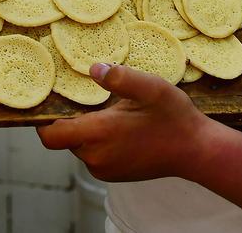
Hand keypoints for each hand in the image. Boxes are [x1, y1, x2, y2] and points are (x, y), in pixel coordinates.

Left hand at [36, 63, 214, 181]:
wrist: (196, 151)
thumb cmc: (174, 118)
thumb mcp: (151, 88)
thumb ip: (120, 78)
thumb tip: (94, 68)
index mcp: (99, 135)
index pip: (50, 135)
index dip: (44, 120)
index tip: (55, 101)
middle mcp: (96, 157)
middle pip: (65, 137)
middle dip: (74, 118)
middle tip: (96, 99)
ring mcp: (104, 169)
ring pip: (80, 145)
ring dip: (89, 129)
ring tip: (114, 112)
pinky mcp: (113, 174)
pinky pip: (94, 154)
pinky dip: (100, 141)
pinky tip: (122, 127)